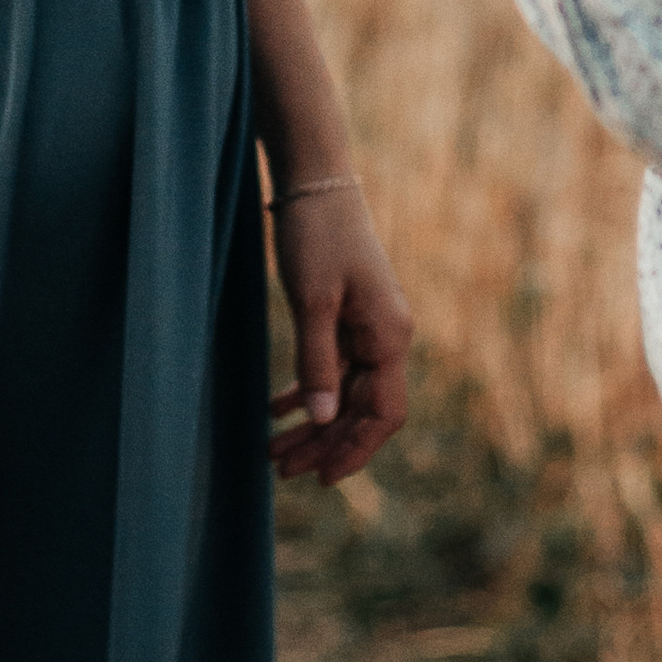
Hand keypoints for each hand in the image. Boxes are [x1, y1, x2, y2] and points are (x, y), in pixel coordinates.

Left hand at [268, 184, 412, 484]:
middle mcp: (386, 337)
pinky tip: (278, 411)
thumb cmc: (316, 236)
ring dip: (311, 424)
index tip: (322, 480)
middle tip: (279, 470)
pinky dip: (307, 391)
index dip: (356, 450)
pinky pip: (333, 369)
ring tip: (273, 452)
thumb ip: (318, 361)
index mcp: (389, 336)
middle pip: (361, 410)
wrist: (315, 181)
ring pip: (343, 393)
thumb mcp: (313, 300)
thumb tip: (323, 420)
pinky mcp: (347, 317)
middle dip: (323, 444)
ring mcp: (368, 328)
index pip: (384, 414)